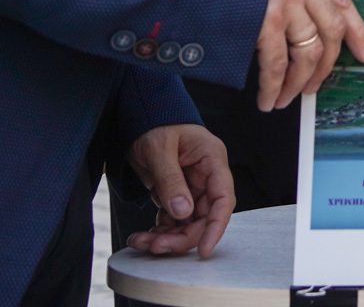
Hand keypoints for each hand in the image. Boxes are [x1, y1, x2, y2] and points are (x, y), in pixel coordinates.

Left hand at [123, 124, 234, 257]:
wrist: (140, 116)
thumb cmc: (155, 122)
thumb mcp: (159, 149)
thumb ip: (171, 180)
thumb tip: (182, 211)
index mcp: (211, 159)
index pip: (223, 198)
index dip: (216, 226)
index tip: (203, 249)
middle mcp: (206, 175)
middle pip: (204, 217)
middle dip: (182, 236)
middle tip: (157, 246)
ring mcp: (192, 186)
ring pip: (188, 223)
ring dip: (167, 237)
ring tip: (142, 241)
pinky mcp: (177, 194)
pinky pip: (174, 220)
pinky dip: (160, 231)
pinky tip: (143, 235)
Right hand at [257, 0, 363, 111]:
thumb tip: (308, 27)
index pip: (342, 1)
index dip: (357, 30)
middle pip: (331, 31)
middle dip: (326, 66)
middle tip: (314, 86)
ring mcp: (284, 0)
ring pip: (308, 52)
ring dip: (299, 82)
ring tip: (287, 98)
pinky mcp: (265, 20)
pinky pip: (277, 64)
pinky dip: (275, 87)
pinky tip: (269, 98)